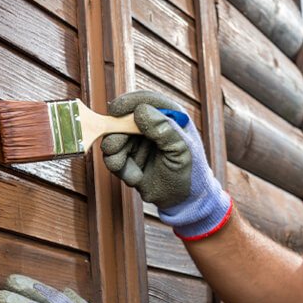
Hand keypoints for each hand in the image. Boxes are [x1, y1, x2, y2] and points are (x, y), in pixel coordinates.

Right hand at [101, 90, 232, 239]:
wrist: (183, 201)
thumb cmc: (190, 173)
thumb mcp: (182, 151)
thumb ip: (164, 130)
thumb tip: (140, 111)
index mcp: (168, 116)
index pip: (144, 100)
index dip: (127, 103)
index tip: (115, 111)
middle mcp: (150, 125)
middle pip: (122, 118)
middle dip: (116, 134)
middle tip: (113, 149)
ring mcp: (137, 140)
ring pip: (113, 138)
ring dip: (116, 155)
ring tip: (132, 173)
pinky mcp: (128, 156)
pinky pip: (113, 156)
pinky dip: (121, 168)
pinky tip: (135, 178)